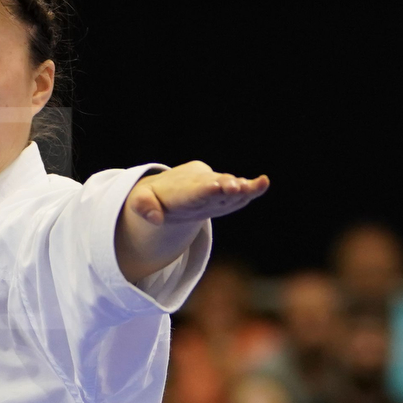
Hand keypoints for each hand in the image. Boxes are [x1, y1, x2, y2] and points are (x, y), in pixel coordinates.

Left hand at [117, 161, 269, 283]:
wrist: (170, 187)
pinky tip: (263, 183)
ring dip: (243, 188)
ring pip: (229, 188)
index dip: (204, 190)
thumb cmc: (154, 198)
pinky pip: (236, 194)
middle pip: (215, 187)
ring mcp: (213, 189)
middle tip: (238, 187)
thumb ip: (143, 207)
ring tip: (261, 183)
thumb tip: (155, 218)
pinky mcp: (222, 194)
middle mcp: (200, 186)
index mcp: (181, 190)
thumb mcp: (140, 202)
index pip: (193, 192)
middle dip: (225, 186)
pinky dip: (249, 190)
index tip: (215, 187)